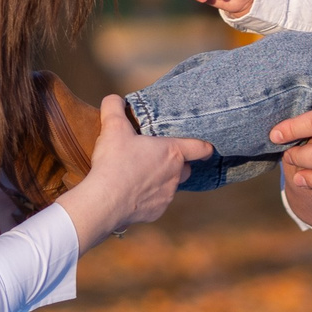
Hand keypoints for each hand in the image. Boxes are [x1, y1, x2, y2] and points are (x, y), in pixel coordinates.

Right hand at [55, 97, 209, 250]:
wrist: (105, 202)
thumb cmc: (114, 162)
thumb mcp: (112, 127)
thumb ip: (114, 108)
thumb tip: (114, 99)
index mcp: (172, 153)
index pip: (200, 148)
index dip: (204, 146)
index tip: (207, 148)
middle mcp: (175, 175)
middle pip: (185, 168)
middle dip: (176, 164)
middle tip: (156, 158)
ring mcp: (167, 196)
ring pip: (170, 186)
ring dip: (159, 181)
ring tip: (137, 176)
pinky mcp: (156, 212)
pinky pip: (156, 202)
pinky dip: (147, 198)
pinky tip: (130, 193)